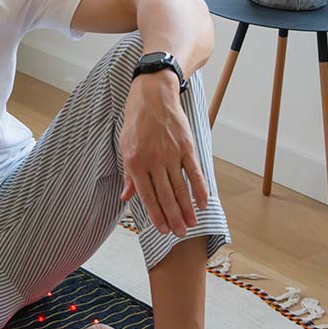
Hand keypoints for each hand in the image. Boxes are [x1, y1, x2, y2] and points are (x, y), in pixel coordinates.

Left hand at [118, 73, 209, 236]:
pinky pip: (194, 172)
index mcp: (135, 162)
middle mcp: (154, 160)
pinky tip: (203, 203)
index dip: (155, 214)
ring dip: (186, 209)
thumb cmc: (135, 120)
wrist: (153, 93)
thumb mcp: (124, 146)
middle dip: (173, 218)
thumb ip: (128, 173)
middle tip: (179, 234)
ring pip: (181, 188)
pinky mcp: (186, 146)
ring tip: (191, 225)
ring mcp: (171, 153)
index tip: (162, 229)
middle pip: (166, 195)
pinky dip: (200, 188)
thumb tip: (126, 197)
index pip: (146, 195)